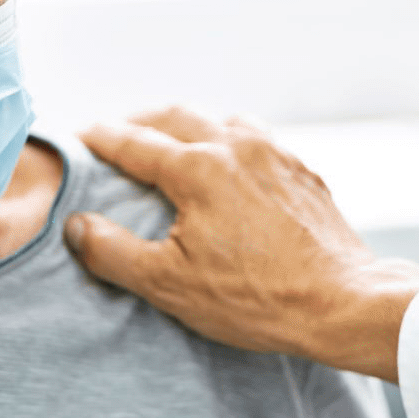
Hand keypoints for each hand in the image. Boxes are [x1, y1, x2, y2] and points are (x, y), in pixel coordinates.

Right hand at [64, 107, 418, 381]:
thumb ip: (113, 251)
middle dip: (140, 120)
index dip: (100, 139)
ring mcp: (275, 155)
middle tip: (116, 134)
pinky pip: (256, 138)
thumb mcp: (170, 285)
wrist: (342, 303)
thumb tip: (76, 226)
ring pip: (220, 118)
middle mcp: (236, 146)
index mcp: (198, 168)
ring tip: (171, 142)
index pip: (133, 142)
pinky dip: (228, 139)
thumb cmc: (256, 299)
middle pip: (175, 115)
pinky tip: (228, 163)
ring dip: (188, 123)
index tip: (79, 137)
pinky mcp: (302, 171)